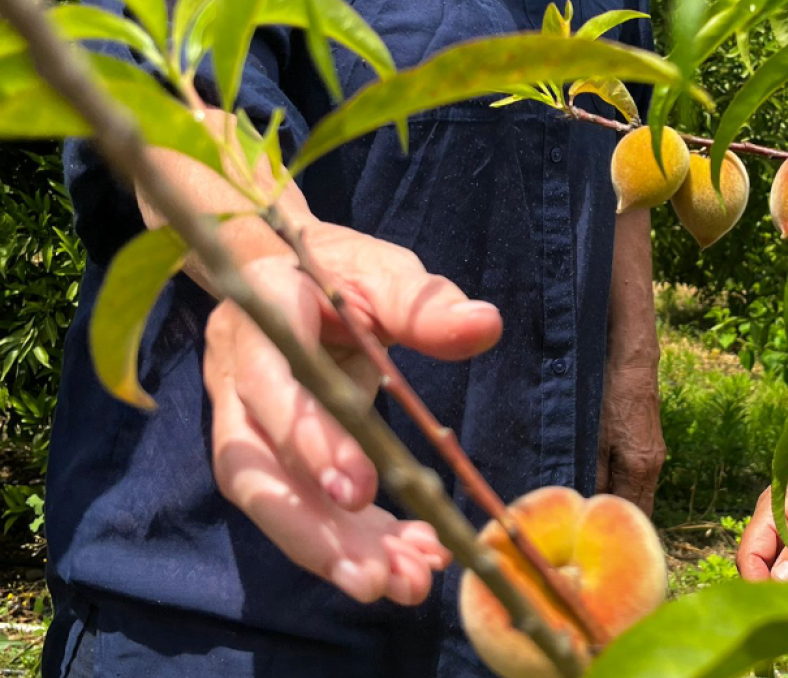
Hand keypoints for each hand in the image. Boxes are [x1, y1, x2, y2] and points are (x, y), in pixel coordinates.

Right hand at [203, 222, 502, 604]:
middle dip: (309, 530)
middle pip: (252, 467)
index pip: (274, 387)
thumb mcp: (384, 271)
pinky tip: (406, 557)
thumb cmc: (338, 270)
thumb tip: (484, 326)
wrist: (285, 268)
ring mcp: (246, 418)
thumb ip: (425, 303)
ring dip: (334, 548)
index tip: (359, 492)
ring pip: (273, 497)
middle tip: (377, 578)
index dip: (310, 441)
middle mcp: (238, 375)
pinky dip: (352, 537)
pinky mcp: (270, 451)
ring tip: (403, 584)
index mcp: (264, 315)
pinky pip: (300, 504)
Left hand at [596, 352, 664, 514]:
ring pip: (642, 491)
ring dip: (624, 499)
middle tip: (596, 523)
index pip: (632, 511)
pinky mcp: (652, 445)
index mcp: (640, 467)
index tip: (595, 529)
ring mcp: (656, 454)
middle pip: (641, 505)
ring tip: (599, 504)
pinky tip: (608, 481)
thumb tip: (589, 499)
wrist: (633, 366)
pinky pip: (642, 476)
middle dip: (622, 517)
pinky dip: (627, 484)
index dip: (615, 523)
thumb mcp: (595, 439)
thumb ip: (594, 473)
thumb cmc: (611, 399)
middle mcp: (653, 465)